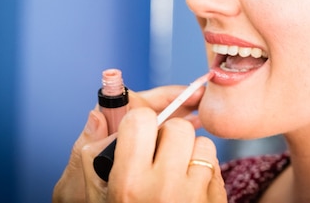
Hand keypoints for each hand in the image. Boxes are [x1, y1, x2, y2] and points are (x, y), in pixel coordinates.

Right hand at [53, 85, 225, 202]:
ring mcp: (194, 196)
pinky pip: (215, 166)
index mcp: (129, 183)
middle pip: (177, 127)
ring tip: (176, 173)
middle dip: (169, 136)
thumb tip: (98, 115)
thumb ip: (93, 155)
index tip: (139, 134)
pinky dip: (204, 172)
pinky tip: (189, 188)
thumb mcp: (99, 196)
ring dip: (190, 153)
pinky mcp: (217, 201)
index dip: (139, 124)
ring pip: (202, 144)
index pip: (141, 120)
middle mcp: (164, 188)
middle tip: (160, 154)